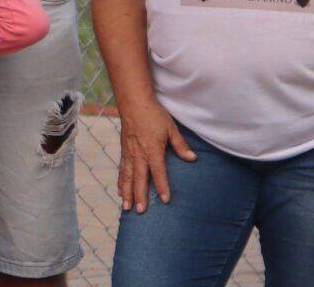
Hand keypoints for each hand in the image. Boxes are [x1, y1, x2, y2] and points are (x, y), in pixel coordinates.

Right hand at [117, 96, 195, 212]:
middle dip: (140, 195)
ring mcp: (129, 153)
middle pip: (139, 178)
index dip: (162, 186)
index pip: (158, 172)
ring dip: (127, 193)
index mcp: (152, 149)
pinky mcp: (123, 151)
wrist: (134, 103)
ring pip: (127, 177)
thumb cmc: (154, 115)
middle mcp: (139, 154)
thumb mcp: (171, 129)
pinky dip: (121, 182)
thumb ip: (180, 146)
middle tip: (141, 210)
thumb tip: (192, 159)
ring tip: (127, 208)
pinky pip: (122, 170)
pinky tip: (120, 192)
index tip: (165, 200)